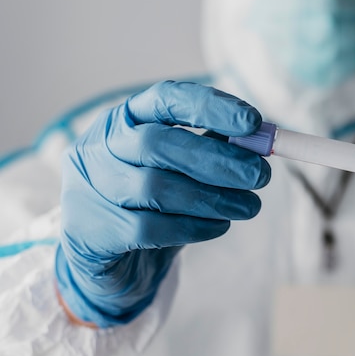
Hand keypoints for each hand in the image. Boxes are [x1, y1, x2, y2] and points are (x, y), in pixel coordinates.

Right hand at [55, 81, 270, 326]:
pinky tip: (219, 226)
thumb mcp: (178, 167)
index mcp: (124, 120)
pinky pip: (150, 229)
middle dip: (218, 159)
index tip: (253, 122)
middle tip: (261, 175)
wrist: (108, 256)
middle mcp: (101, 148)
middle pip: (158, 144)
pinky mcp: (96, 233)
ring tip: (250, 206)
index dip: (210, 106)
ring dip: (214, 198)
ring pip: (156, 188)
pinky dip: (194, 227)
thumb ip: (210, 148)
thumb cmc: (151, 201)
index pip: (165, 99)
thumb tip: (259, 142)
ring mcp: (92, 190)